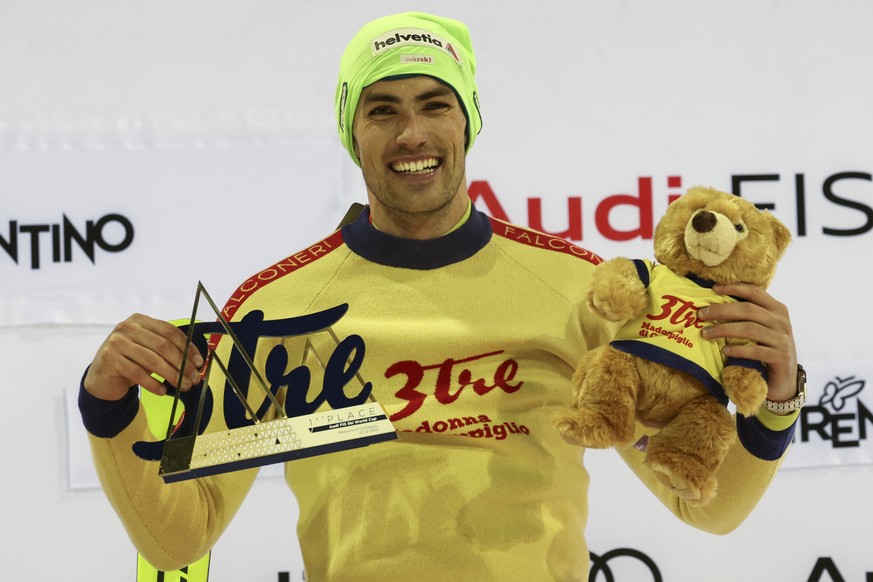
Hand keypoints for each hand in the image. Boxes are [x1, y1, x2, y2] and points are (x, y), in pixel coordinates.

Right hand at [83, 314, 204, 400]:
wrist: (102, 378)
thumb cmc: (131, 362)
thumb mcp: (149, 350)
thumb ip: (167, 350)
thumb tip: (196, 362)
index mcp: (140, 320)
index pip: (170, 331)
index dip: (187, 347)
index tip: (199, 362)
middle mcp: (127, 327)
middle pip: (163, 346)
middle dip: (182, 364)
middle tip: (194, 379)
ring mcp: (116, 342)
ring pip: (152, 360)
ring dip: (172, 375)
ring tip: (183, 386)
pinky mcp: (110, 359)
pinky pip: (138, 373)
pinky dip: (153, 384)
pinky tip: (163, 390)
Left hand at [699, 283, 797, 402]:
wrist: (785, 379)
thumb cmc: (767, 349)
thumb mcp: (761, 328)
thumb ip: (747, 316)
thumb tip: (714, 306)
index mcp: (777, 310)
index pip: (755, 292)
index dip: (735, 288)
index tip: (714, 288)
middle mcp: (781, 322)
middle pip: (748, 309)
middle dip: (721, 310)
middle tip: (701, 314)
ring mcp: (782, 339)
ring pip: (749, 329)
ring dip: (724, 330)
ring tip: (705, 333)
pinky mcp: (780, 357)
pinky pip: (755, 351)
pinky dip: (738, 349)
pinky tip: (724, 350)